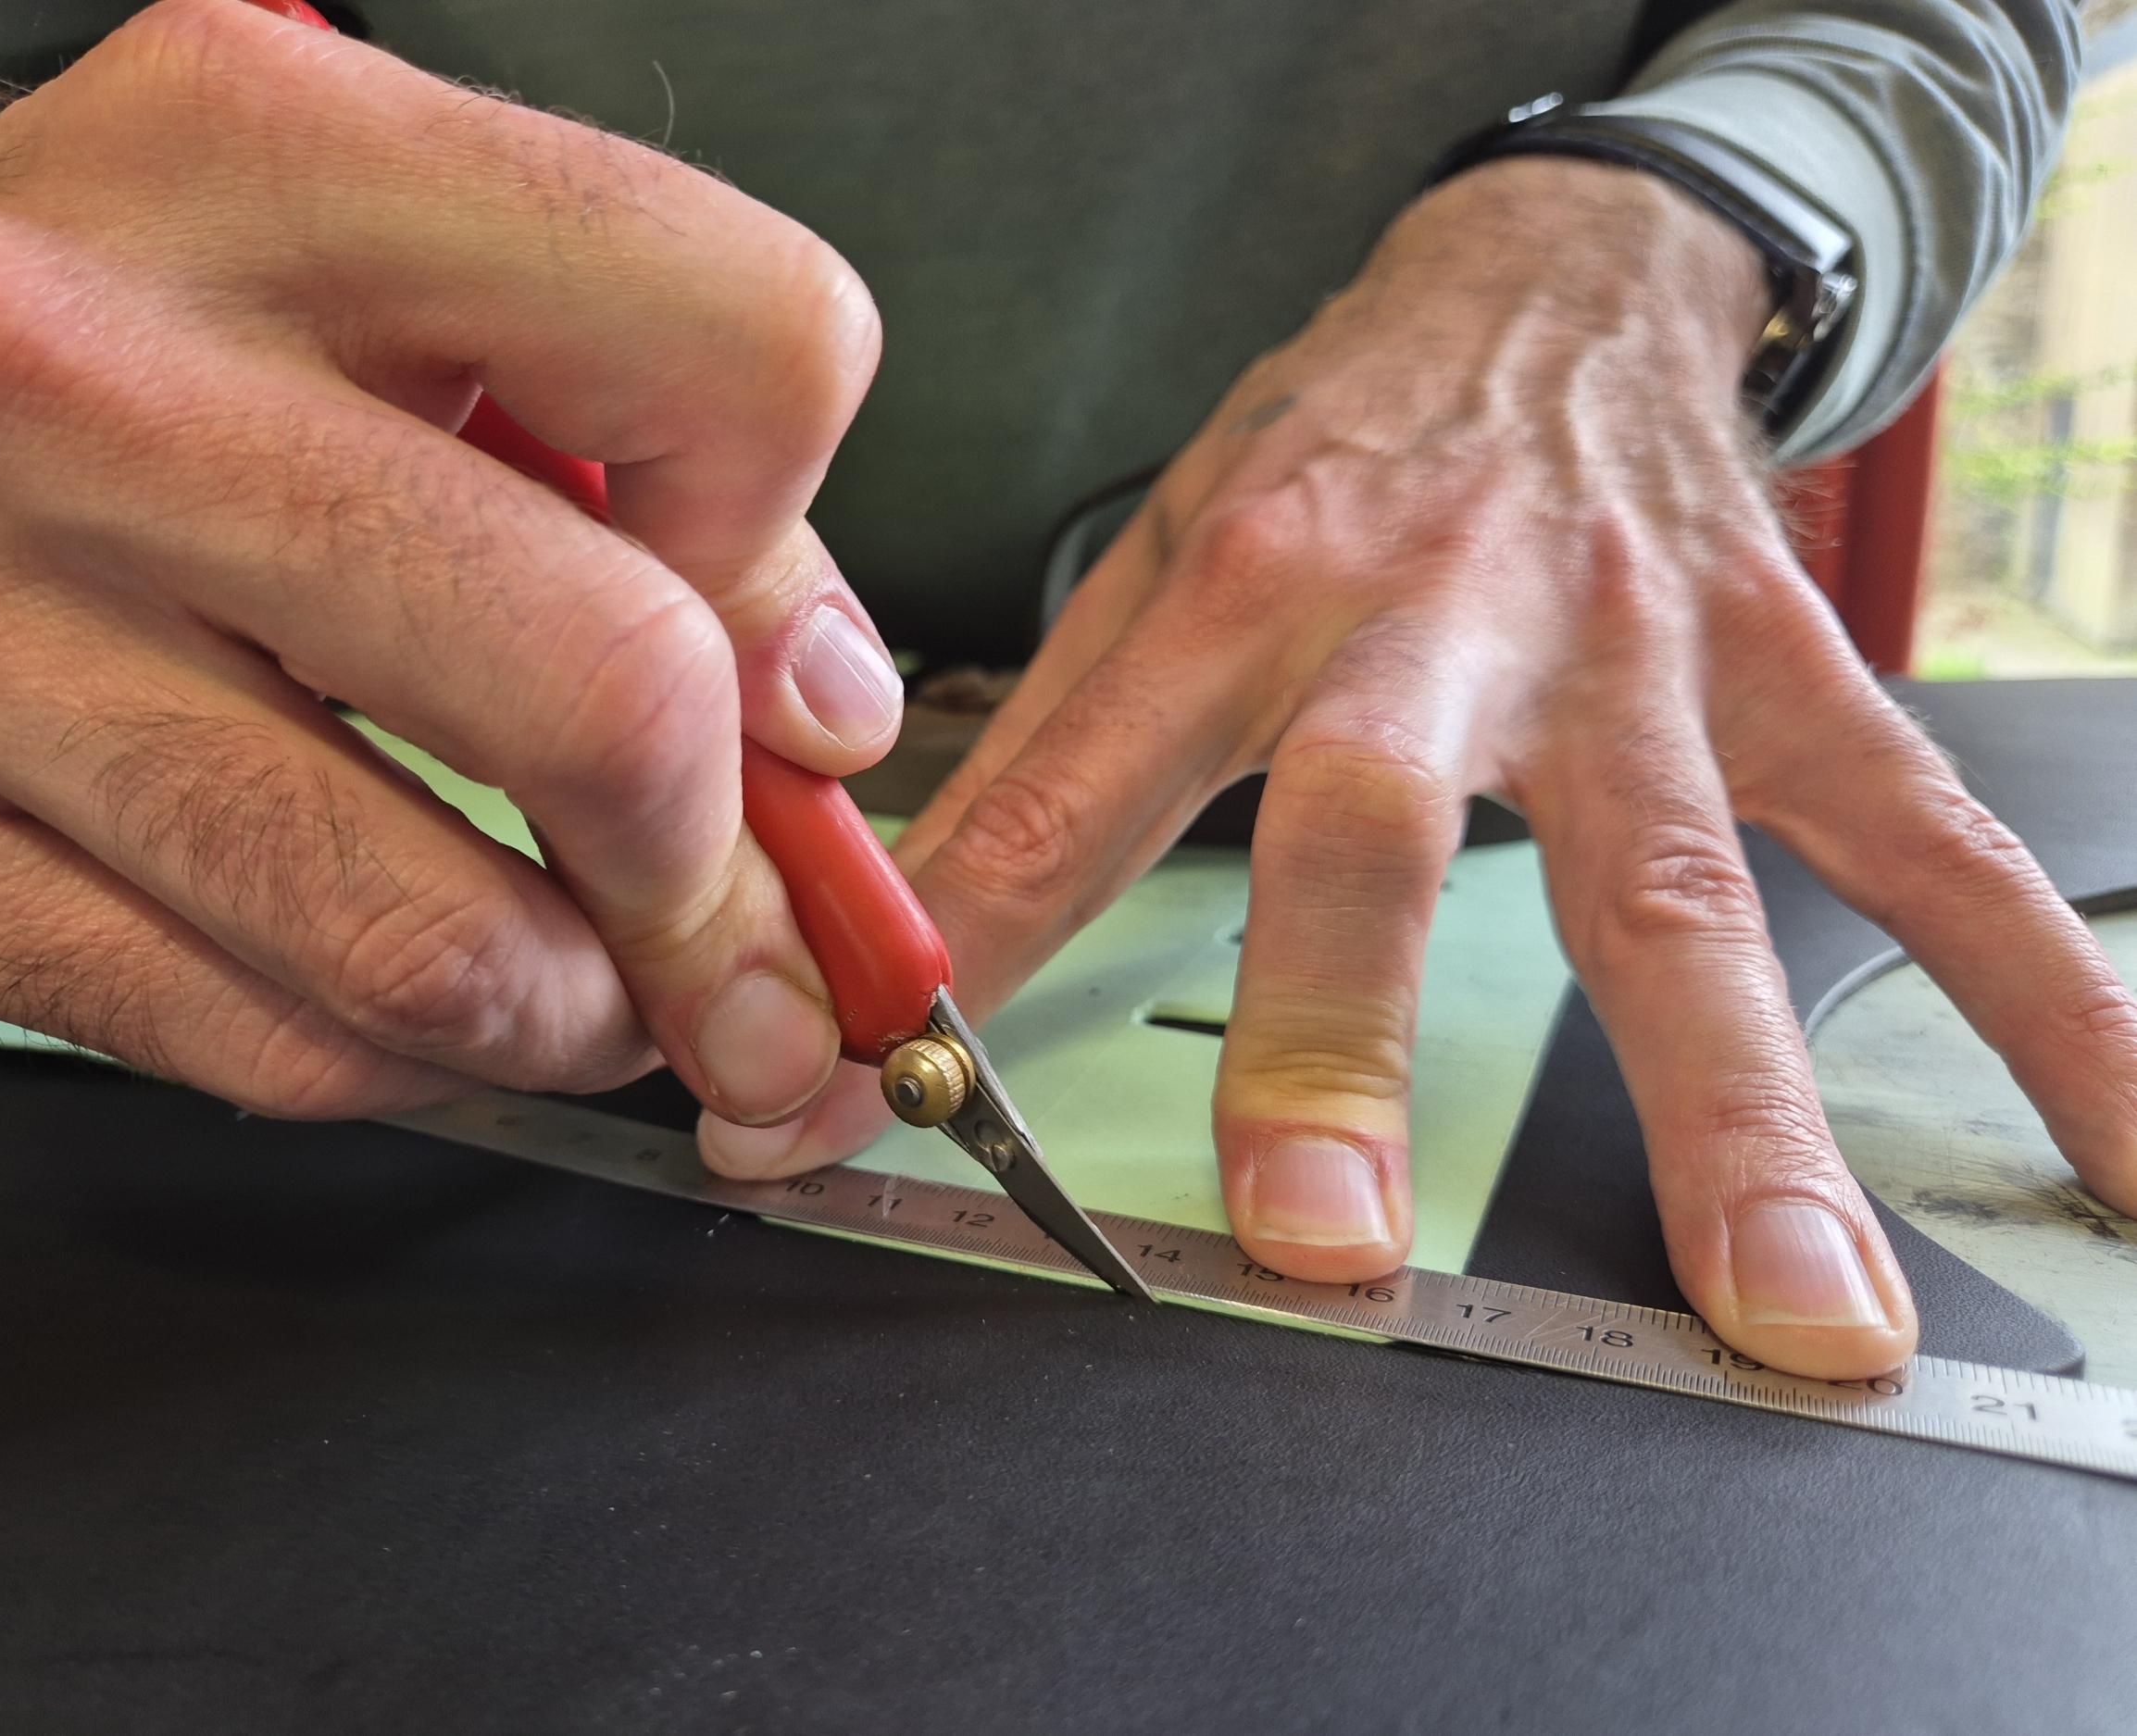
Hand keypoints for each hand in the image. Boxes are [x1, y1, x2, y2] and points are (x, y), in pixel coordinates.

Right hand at [0, 0, 899, 1124]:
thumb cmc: (104, 353)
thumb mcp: (370, 285)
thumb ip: (641, 457)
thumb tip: (818, 713)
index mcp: (272, 156)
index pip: (741, 352)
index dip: (796, 553)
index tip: (770, 667)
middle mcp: (85, 371)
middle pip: (603, 689)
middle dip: (721, 873)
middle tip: (728, 916)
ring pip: (435, 944)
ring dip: (579, 1011)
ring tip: (586, 979)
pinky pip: (269, 1045)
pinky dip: (403, 1057)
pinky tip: (406, 988)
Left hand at [702, 156, 2136, 1377]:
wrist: (1550, 277)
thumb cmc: (1338, 439)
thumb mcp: (1150, 552)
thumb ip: (1044, 749)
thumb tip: (905, 935)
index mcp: (1238, 587)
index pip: (1068, 798)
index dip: (958, 960)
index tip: (862, 1118)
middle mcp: (1433, 622)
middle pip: (1374, 830)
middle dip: (1340, 1037)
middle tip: (1323, 1241)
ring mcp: (1632, 661)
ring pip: (1681, 887)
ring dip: (1735, 1108)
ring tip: (1792, 1307)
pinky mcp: (1782, 678)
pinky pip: (1930, 853)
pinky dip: (2038, 1004)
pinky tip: (2110, 1152)